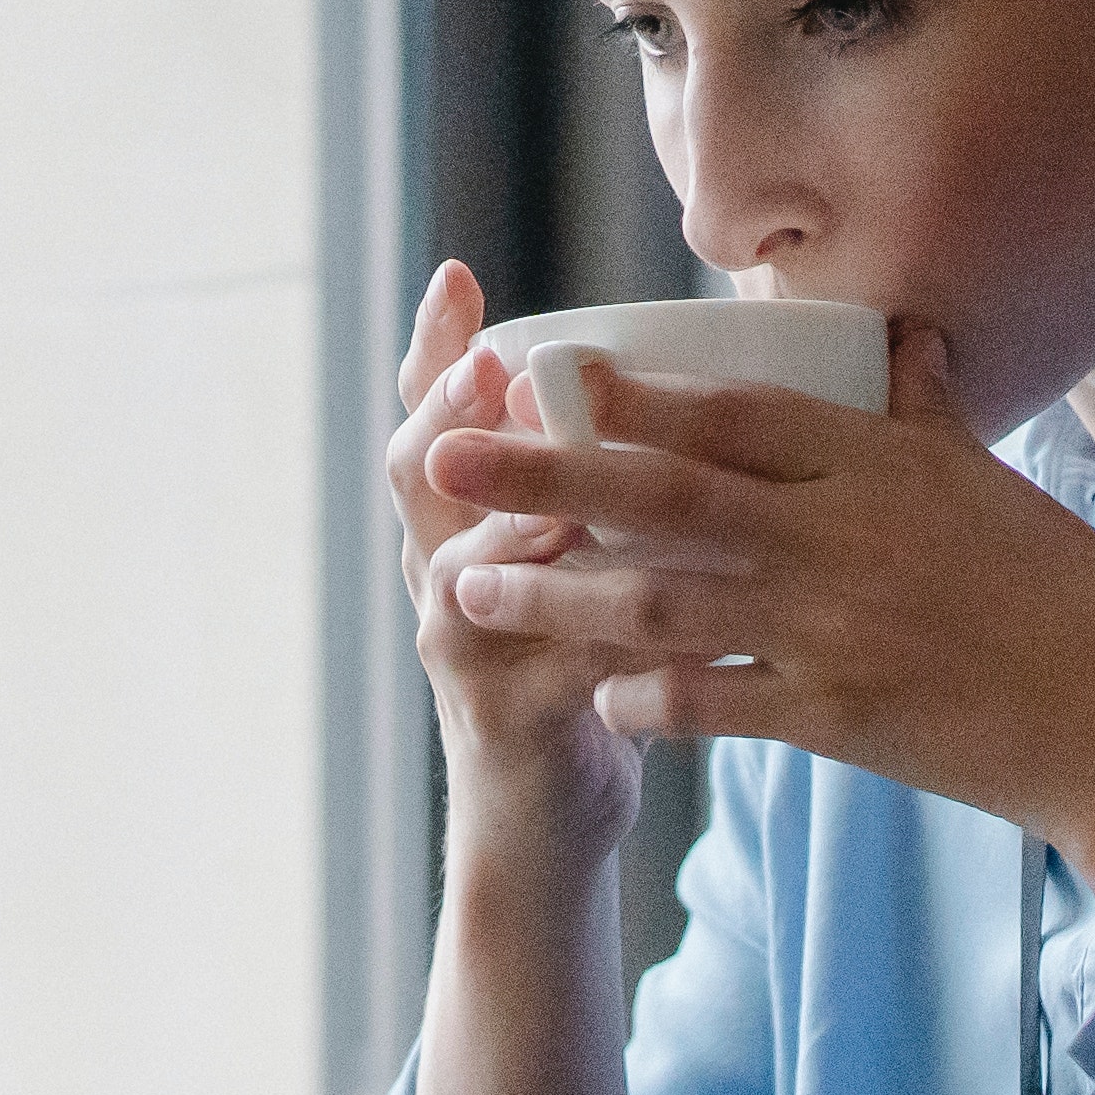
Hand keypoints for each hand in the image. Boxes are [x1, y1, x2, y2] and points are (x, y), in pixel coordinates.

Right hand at [382, 262, 639, 873]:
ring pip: (474, 568)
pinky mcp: (510, 718)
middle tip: (490, 369)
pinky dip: (613, 631)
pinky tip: (668, 602)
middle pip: (422, 474)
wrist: (546, 816)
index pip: (431, 416)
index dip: (433, 349)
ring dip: (520, 524)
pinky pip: (559, 662)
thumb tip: (672, 376)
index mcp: (462, 521)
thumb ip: (599, 484)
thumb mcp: (573, 562)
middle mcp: (444, 572)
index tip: (456, 278)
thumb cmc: (578, 666)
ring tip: (565, 484)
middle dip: (452, 415)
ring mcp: (467, 647)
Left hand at [419, 326, 1094, 968]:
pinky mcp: (836, 724)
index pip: (737, 415)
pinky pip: (716, 705)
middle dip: (545, 477)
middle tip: (447, 459)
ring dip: (554, 597)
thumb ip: (928, 414)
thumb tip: (902, 336)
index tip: (549, 372)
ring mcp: (833, 634)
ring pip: (663, 605)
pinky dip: (647, 698)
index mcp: (881, 467)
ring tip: (463, 590)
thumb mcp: (996, 486)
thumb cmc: (1071, 600)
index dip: (636, 394)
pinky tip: (589, 694)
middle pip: (667, 497)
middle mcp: (843, 540)